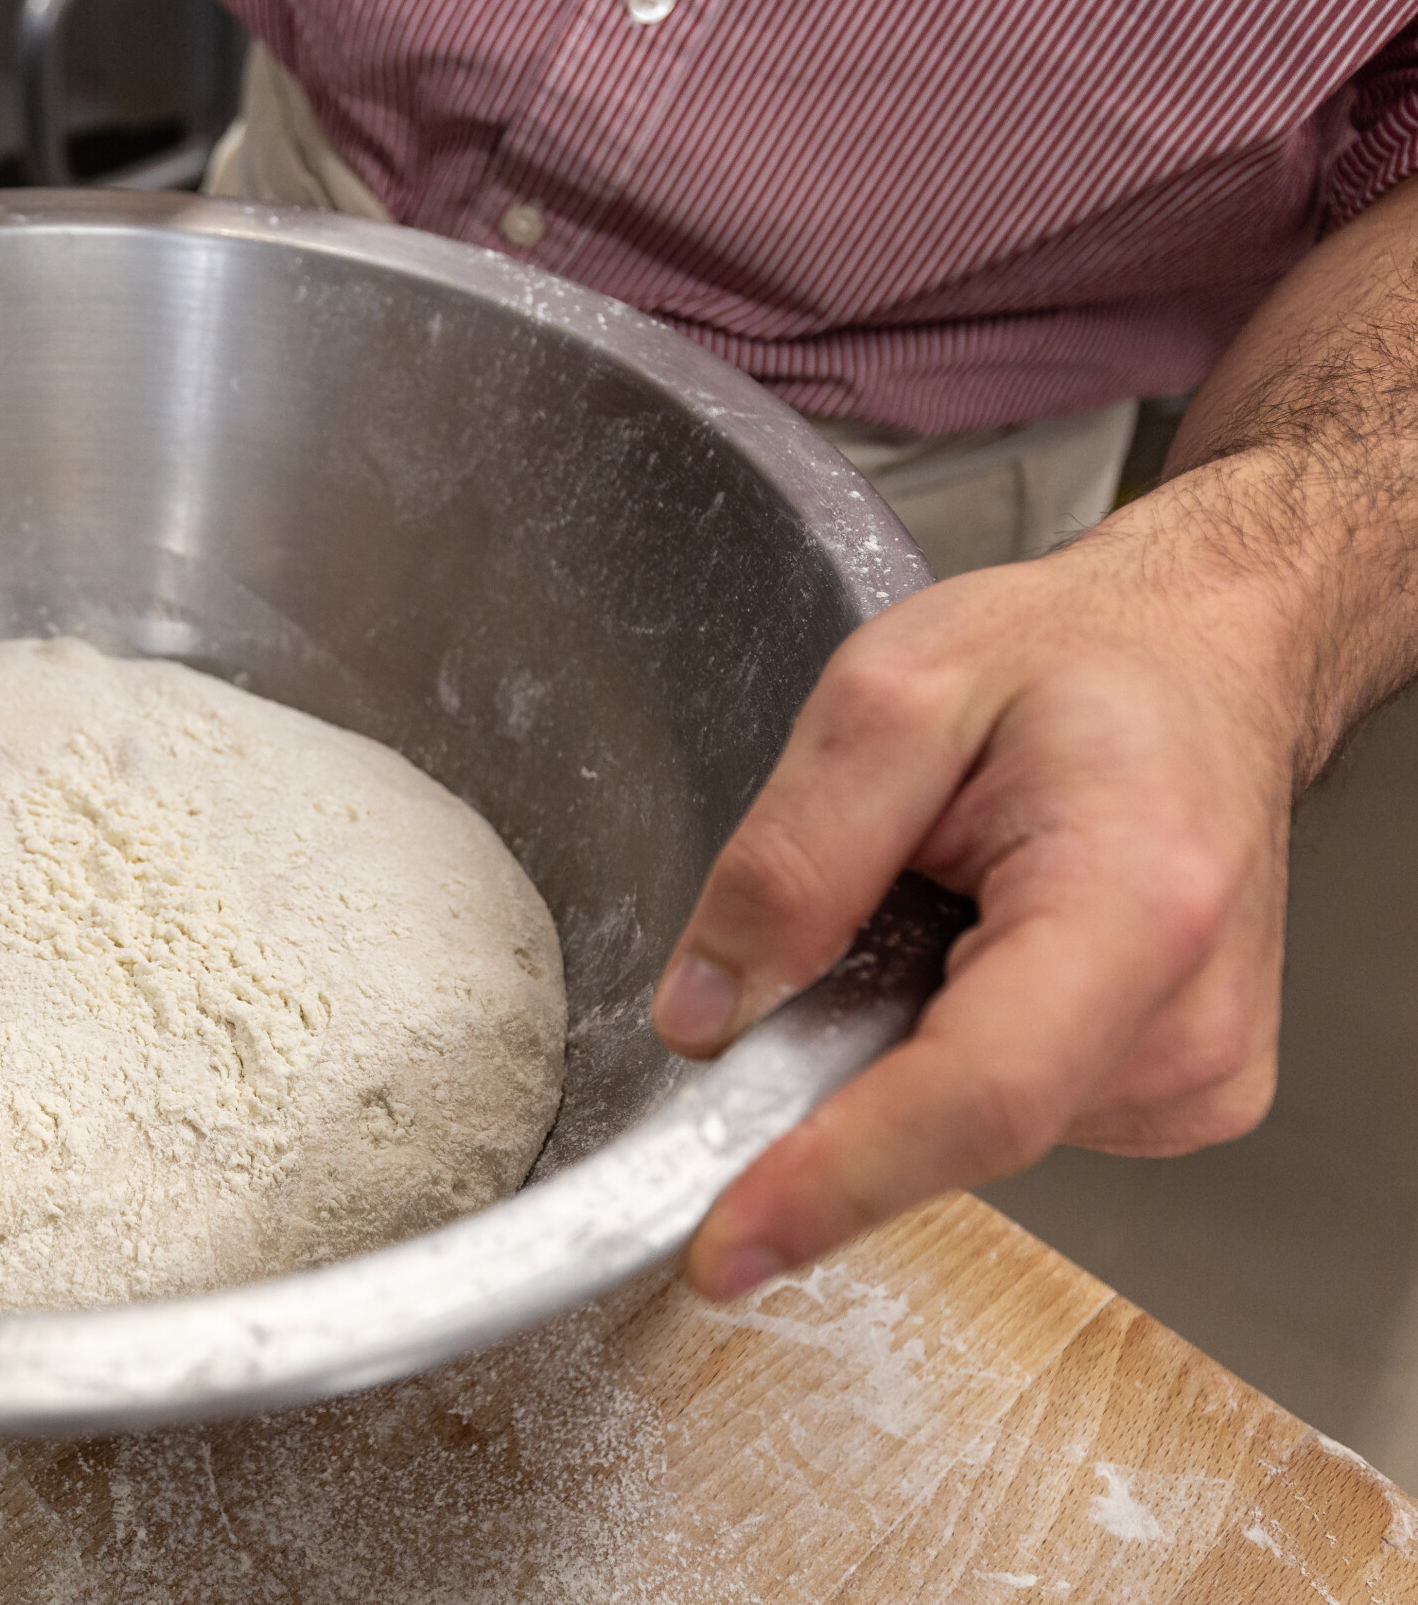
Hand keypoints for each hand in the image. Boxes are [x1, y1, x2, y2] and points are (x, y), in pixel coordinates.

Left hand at [651, 462, 1308, 1299]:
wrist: (1199, 659)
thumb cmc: (1072, 665)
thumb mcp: (887, 697)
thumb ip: (788, 861)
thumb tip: (705, 1017)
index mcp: (1133, 907)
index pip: (972, 1097)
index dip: (833, 1179)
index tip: (724, 1245)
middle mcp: (1188, 1019)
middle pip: (955, 1128)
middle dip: (835, 1079)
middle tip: (808, 955)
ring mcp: (1192, 1072)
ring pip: (966, 1129)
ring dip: (896, 1044)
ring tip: (932, 905)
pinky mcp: (1172, 1093)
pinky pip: (1001, 1111)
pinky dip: (945, 1048)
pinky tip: (974, 947)